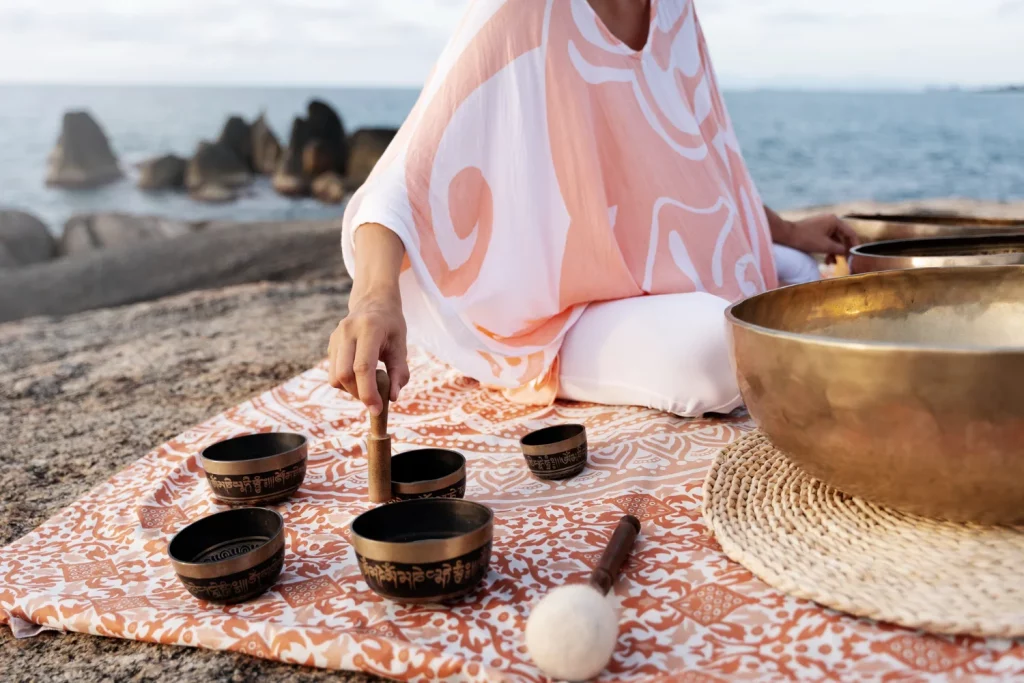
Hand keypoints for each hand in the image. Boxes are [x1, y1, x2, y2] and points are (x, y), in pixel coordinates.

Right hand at [327, 287, 409, 415]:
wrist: (373, 301)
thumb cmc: (391, 325)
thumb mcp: (401, 345)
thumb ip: (399, 372)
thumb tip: (392, 397)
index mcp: (368, 329)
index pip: (362, 367)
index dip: (368, 392)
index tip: (377, 409)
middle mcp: (347, 332)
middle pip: (344, 375)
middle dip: (359, 394)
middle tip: (375, 399)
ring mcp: (335, 338)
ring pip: (335, 377)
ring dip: (352, 390)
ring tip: (369, 383)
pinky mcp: (330, 345)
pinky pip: (333, 373)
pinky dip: (347, 382)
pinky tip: (360, 375)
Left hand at [783, 214, 859, 263]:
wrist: (786, 235)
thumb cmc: (806, 239)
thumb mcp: (825, 246)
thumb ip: (840, 249)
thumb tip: (848, 253)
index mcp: (835, 221)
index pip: (850, 233)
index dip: (855, 245)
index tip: (857, 256)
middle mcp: (831, 221)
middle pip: (843, 237)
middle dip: (844, 250)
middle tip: (847, 262)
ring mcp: (824, 225)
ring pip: (834, 240)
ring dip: (835, 252)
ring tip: (834, 263)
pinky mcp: (817, 231)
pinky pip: (827, 240)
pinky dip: (828, 249)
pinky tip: (828, 260)